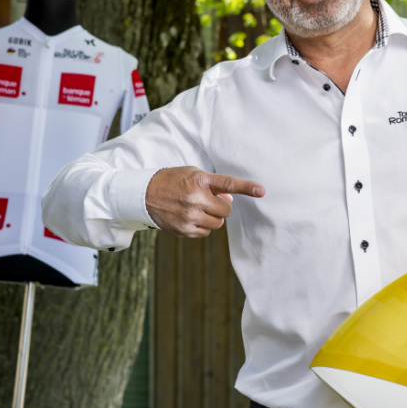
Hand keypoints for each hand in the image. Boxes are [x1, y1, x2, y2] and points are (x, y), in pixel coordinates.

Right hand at [145, 167, 264, 237]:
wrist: (144, 194)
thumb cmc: (173, 181)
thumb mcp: (193, 175)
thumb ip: (214, 186)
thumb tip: (230, 201)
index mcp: (199, 180)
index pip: (228, 184)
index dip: (246, 187)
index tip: (261, 191)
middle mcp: (195, 198)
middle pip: (226, 211)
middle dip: (221, 207)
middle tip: (209, 201)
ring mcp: (189, 216)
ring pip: (217, 224)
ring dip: (213, 217)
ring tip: (197, 208)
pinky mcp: (183, 229)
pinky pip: (205, 232)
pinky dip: (202, 226)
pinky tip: (189, 217)